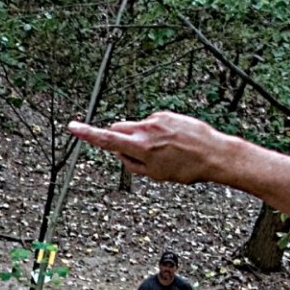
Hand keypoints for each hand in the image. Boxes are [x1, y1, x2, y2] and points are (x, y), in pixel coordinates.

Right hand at [68, 112, 239, 183]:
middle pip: (118, 128)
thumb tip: (121, 154)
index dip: (88, 134)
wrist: (215, 154)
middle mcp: (147, 130)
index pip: (108, 139)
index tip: (73, 127)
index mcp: (141, 147)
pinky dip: (157, 132)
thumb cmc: (188, 169)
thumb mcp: (155, 175)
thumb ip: (132, 164)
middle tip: (135, 153)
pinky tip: (173, 142)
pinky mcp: (168, 114)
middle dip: (119, 138)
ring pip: (137, 127)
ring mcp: (158, 120)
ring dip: (141, 137)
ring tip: (165, 150)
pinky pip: (153, 123)